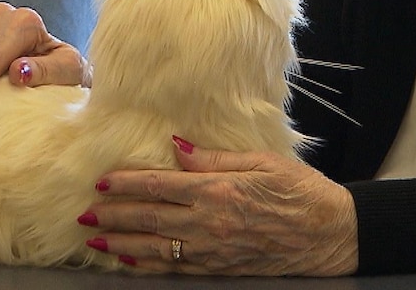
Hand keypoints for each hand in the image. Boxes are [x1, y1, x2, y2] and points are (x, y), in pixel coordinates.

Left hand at [79, 138, 358, 275]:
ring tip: (95, 239)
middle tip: (86, 213)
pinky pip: (175, 268)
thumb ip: (216, 157)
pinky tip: (130, 262)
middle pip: (150, 219)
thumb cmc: (301, 191)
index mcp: (219, 190)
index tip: (104, 182)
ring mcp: (213, 250)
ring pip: (155, 248)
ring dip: (122, 244)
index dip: (128, 184)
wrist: (329, 234)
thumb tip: (177, 146)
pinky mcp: (220, 269)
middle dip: (114, 216)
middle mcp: (210, 222)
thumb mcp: (262, 162)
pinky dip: (147, 265)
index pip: (161, 185)